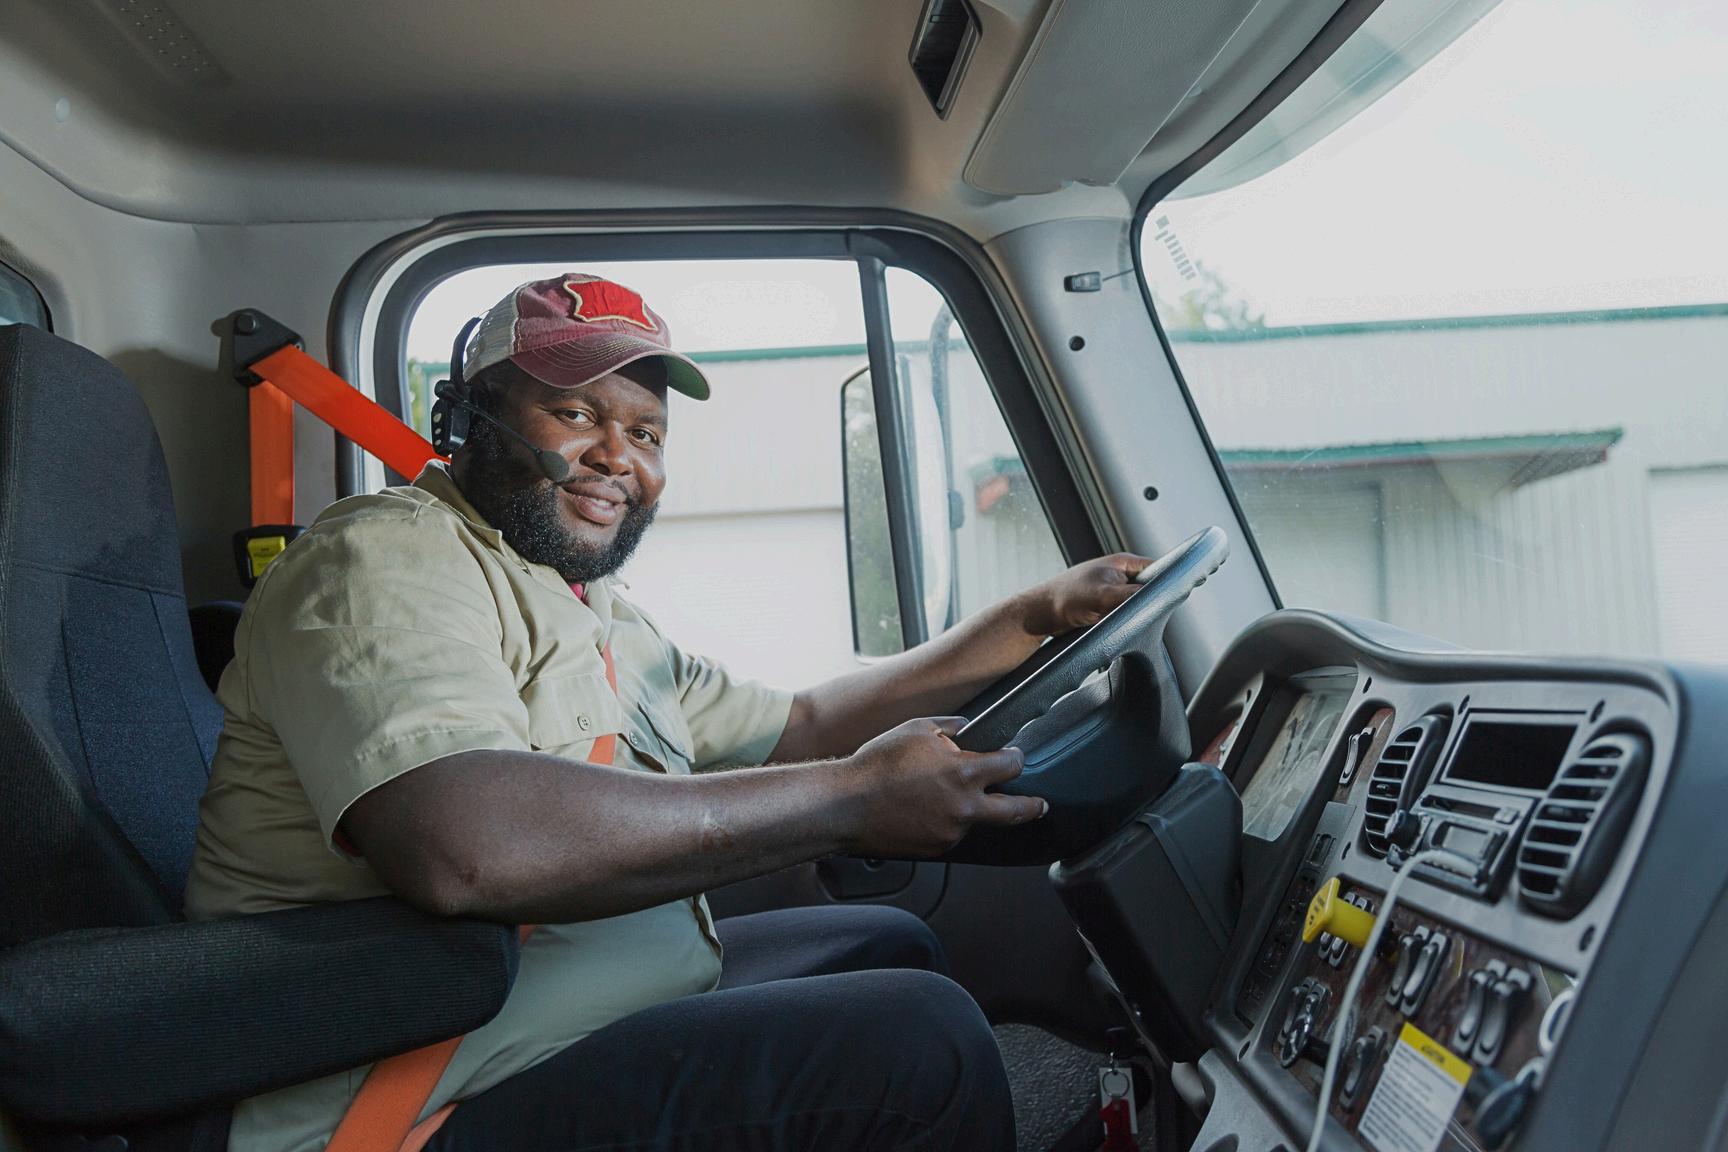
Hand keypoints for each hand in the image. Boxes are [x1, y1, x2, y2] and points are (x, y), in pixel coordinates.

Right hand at [838, 717, 1046, 856]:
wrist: (845, 805)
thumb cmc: (876, 765)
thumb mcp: (915, 729)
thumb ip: (949, 728)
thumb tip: (966, 728)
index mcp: (965, 773)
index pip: (1010, 767)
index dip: (1016, 759)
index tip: (1015, 758)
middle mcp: (964, 807)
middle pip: (1016, 811)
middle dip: (1033, 807)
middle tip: (1040, 805)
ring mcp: (951, 832)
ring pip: (976, 821)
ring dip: (971, 810)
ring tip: (942, 797)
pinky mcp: (936, 849)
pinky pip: (952, 834)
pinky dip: (947, 823)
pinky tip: (925, 811)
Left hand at [1018, 553, 1153, 636]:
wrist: (1041, 614)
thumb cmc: (1066, 597)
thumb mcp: (1105, 595)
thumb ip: (1133, 595)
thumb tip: (1156, 597)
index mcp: (1121, 562)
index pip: (1156, 567)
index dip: (1165, 581)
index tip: (1170, 595)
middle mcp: (1118, 573)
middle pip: (1147, 587)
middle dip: (1147, 601)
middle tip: (1141, 611)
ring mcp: (1111, 589)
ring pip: (1134, 602)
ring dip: (1132, 612)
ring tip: (1121, 616)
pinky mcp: (1104, 604)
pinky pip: (1122, 611)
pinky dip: (1121, 618)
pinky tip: (1115, 623)